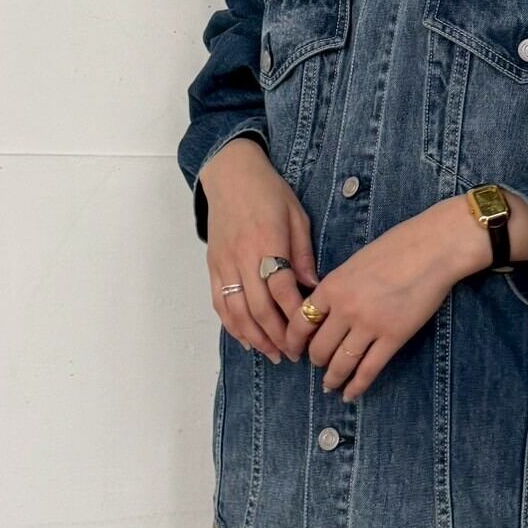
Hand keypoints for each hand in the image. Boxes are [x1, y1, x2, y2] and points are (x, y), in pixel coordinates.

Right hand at [200, 137, 318, 362]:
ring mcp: (224, 264)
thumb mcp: (297, 216)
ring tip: (273, 354)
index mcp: (267, 243)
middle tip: (295, 354)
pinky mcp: (213, 266)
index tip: (311, 333)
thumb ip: (304, 254)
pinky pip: (219, 303)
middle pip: (259, 308)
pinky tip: (247, 339)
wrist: (230, 174)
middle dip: (279, 336)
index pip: (282, 290)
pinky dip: (232, 325)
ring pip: (237, 312)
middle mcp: (242, 257)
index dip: (297, 316)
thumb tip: (314, 288)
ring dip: (255, 338)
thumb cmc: (269, 192)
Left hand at [284, 195, 493, 399]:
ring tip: (330, 386)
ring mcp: (369, 325)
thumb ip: (339, 287)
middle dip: (316, 361)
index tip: (294, 350)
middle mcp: (345, 309)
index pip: (301, 323)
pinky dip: (357, 385)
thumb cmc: (397, 247)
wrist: (432, 248)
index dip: (293, 342)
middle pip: (319, 347)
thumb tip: (329, 309)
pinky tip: (351, 394)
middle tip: (318, 366)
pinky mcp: (394, 337)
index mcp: (332, 286)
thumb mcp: (355, 262)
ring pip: (341, 363)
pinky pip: (369, 369)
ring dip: (333, 378)